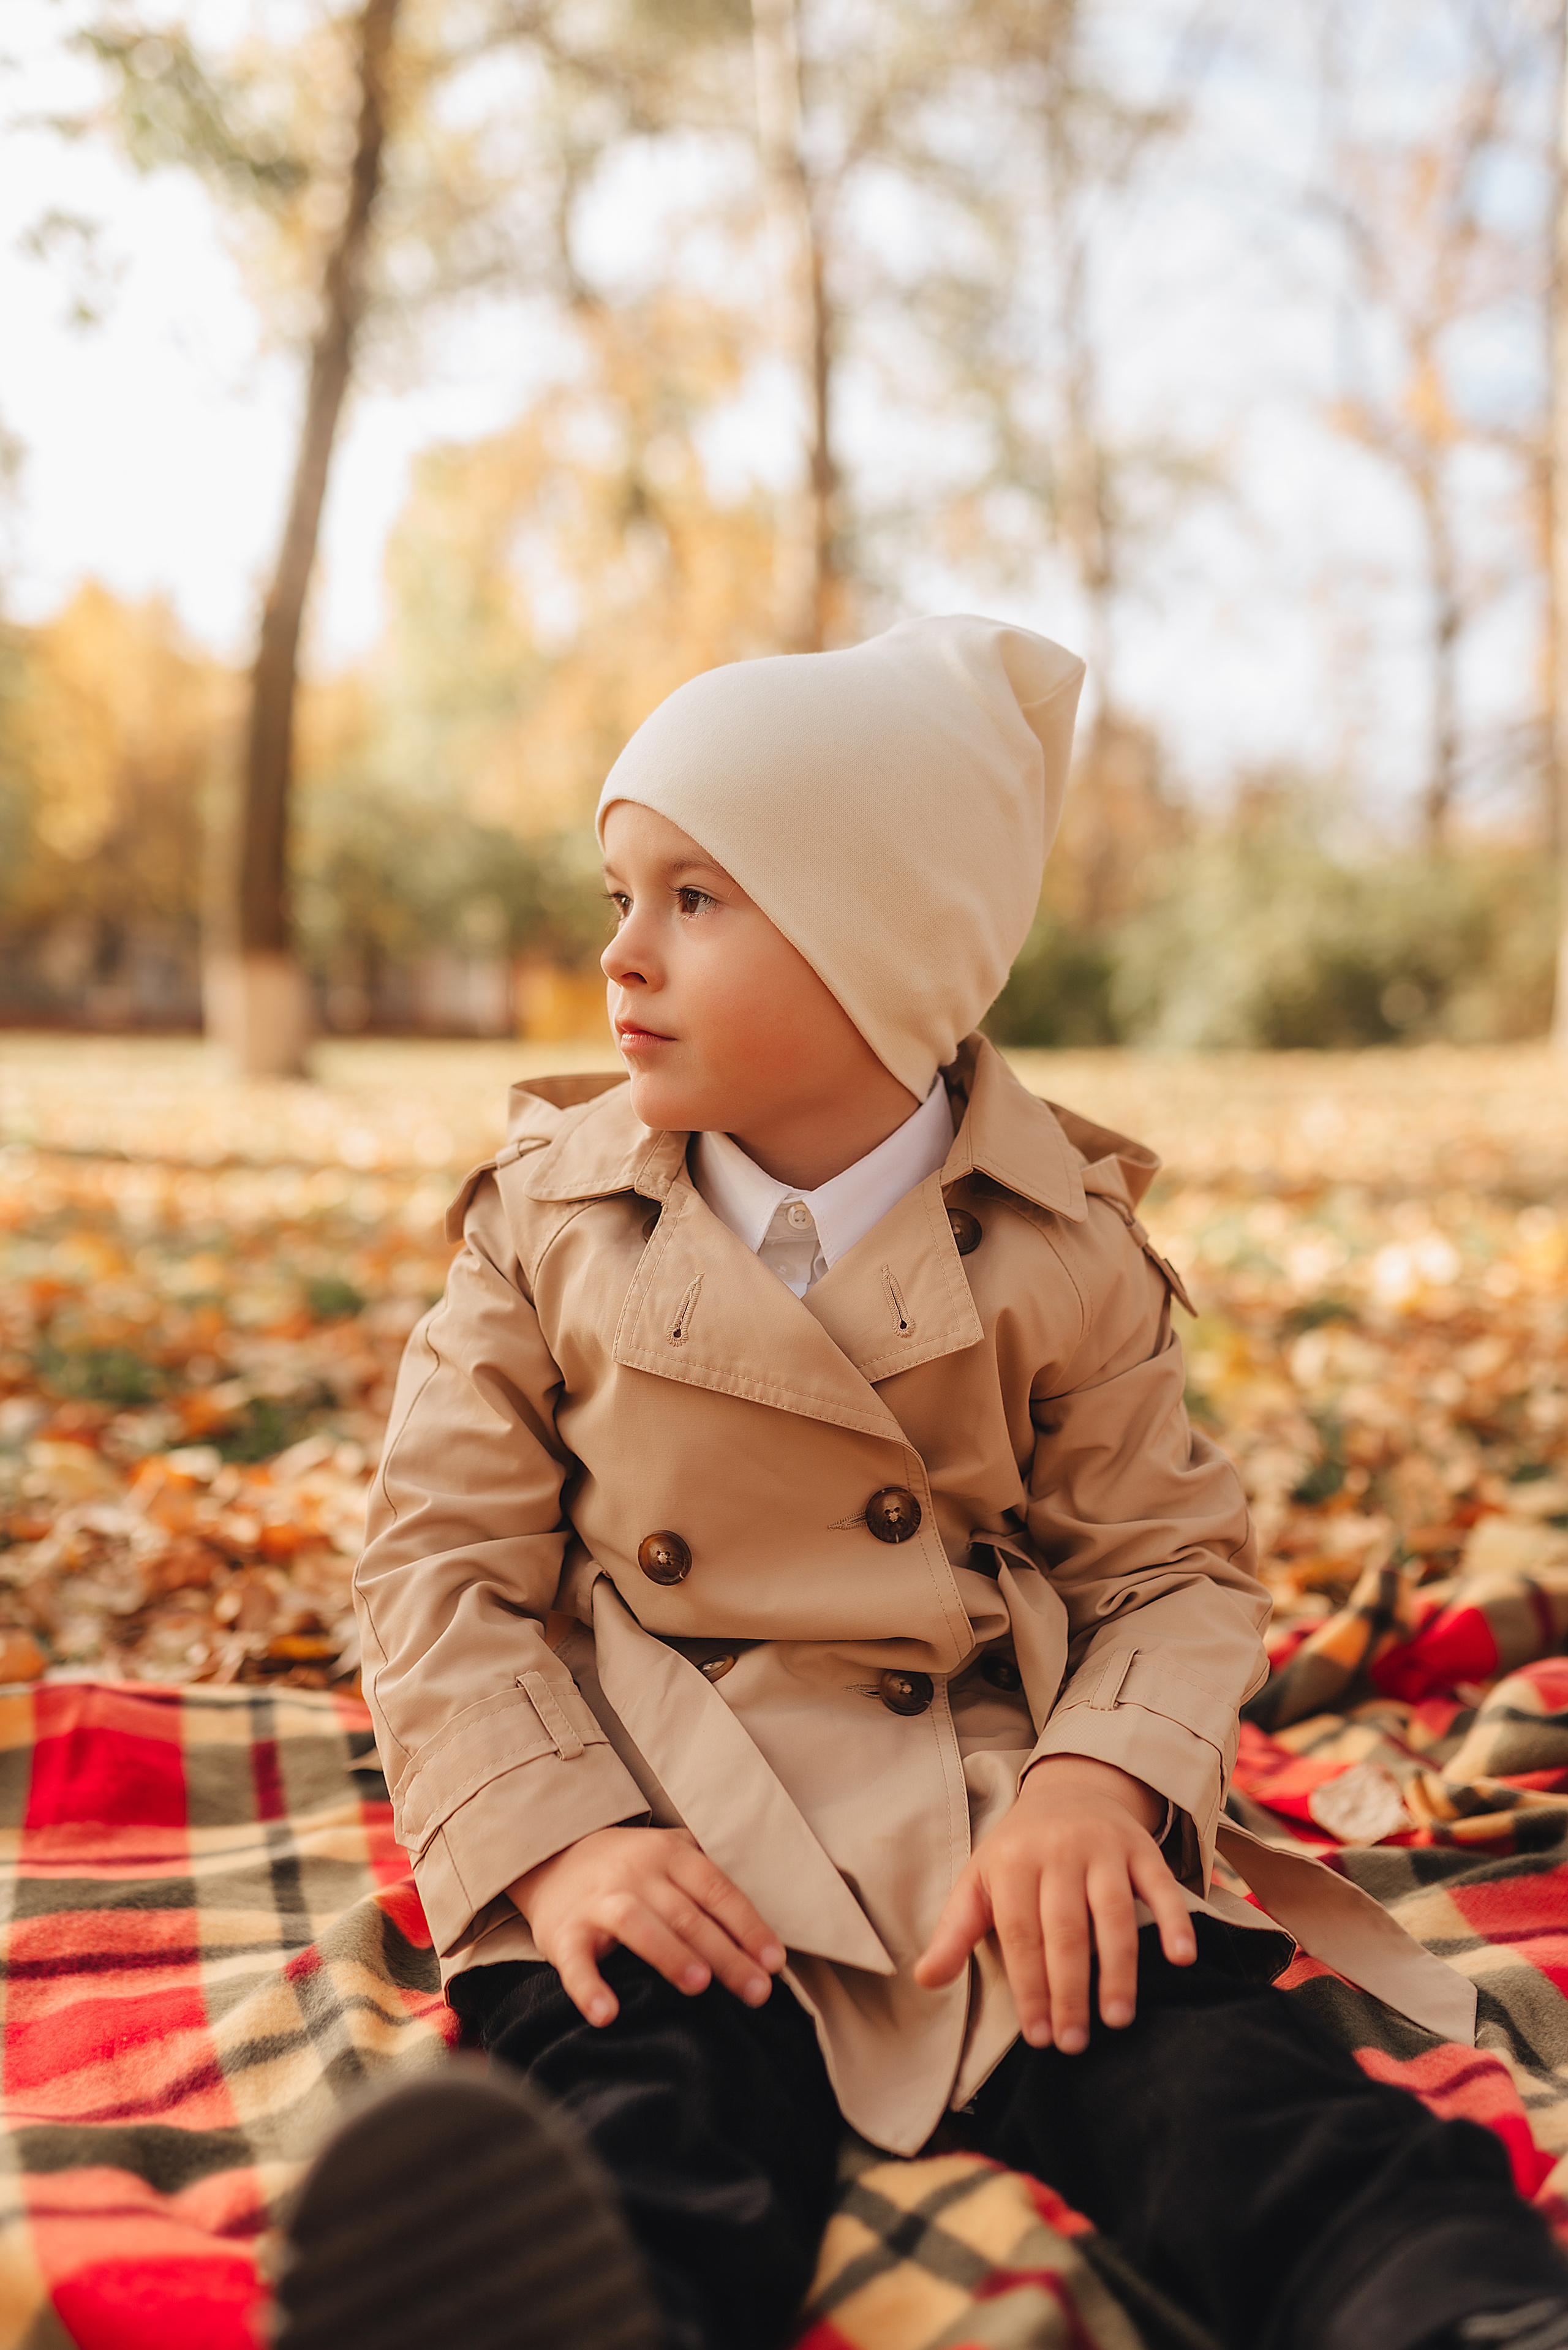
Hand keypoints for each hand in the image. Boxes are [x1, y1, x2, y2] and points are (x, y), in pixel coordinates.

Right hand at [508, 1826, 785, 2028]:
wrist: (553, 1856)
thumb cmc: (631, 1869)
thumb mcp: (671, 1856)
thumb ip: (711, 1880)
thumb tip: (767, 1929)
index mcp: (670, 1854)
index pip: (717, 1890)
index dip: (748, 1925)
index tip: (774, 1961)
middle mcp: (637, 1873)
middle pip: (686, 1914)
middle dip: (725, 1953)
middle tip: (756, 1991)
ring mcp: (599, 1902)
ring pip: (637, 1923)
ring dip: (669, 1953)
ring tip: (699, 1984)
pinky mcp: (564, 1932)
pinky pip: (576, 1961)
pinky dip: (589, 1987)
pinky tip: (606, 2014)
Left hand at [913, 1756, 1194, 2054]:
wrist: (1068, 1791)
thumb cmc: (1018, 1851)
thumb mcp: (978, 1881)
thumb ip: (955, 1932)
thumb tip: (924, 1980)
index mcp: (1014, 1862)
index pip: (1021, 1935)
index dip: (1029, 1988)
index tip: (1038, 2036)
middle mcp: (1059, 1851)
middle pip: (1066, 1930)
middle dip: (1069, 1991)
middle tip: (1073, 2043)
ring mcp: (1104, 1848)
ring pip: (1113, 1913)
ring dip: (1118, 1969)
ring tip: (1116, 2018)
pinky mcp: (1141, 1848)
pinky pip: (1161, 1886)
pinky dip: (1174, 1920)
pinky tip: (1180, 1957)